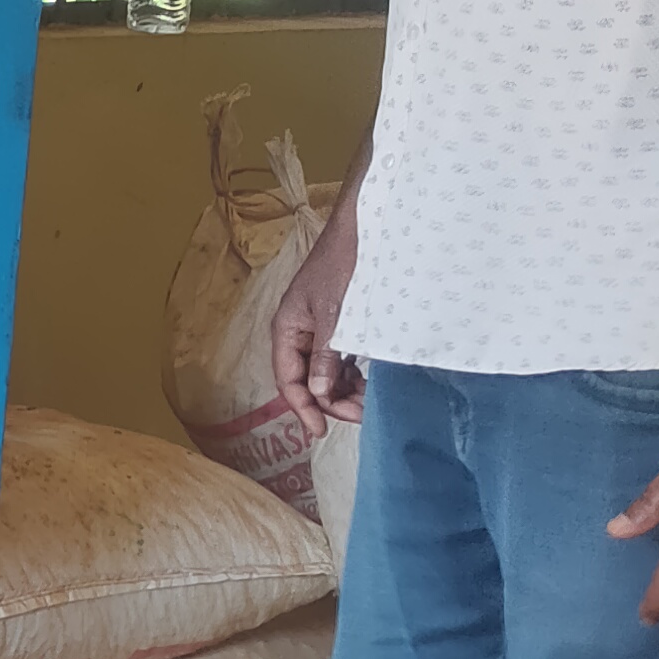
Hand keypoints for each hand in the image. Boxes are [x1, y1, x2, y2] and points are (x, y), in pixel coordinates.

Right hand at [271, 202, 364, 441]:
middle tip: (362, 414)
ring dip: (344, 389)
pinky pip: (339, 357)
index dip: (304, 409)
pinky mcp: (338, 321)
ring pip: (325, 370)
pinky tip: (369, 379)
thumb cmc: (344, 264)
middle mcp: (298, 330)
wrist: (365, 225)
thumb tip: (317, 393)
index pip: (288, 380)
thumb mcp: (335, 314)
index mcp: (287, 328)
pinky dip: (352, 372)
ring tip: (370, 400)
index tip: (321, 433)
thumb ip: (325, 355)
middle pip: (307, 379)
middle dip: (331, 401)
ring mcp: (318, 326)